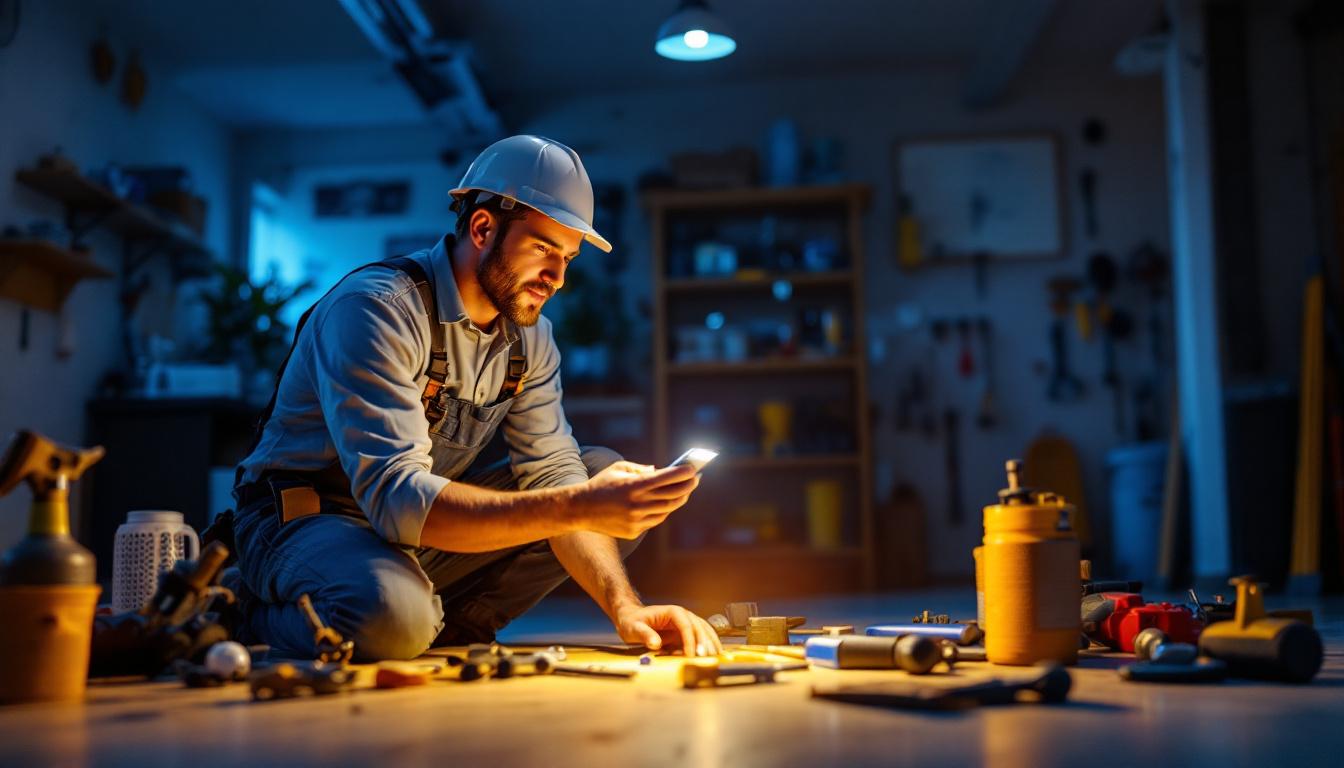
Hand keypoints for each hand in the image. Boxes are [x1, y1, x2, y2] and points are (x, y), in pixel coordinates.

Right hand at [572, 461, 699, 538]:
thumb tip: (659, 471)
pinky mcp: (634, 531)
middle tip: (695, 479)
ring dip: (679, 500)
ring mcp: (636, 519)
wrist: (580, 510)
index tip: (694, 469)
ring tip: (685, 492)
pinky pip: (655, 520)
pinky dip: (664, 511)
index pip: (667, 478)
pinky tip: (668, 504)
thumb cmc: (601, 485)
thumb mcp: (618, 469)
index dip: (683, 473)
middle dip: (687, 486)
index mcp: (634, 485)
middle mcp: (637, 503)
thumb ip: (640, 469)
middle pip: (672, 495)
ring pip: (667, 510)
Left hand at [615, 604, 722, 656]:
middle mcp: (683, 615)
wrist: (632, 618)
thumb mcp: (634, 628)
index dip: (690, 640)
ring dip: (710, 643)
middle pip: (698, 627)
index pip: (686, 625)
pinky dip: (708, 645)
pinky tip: (713, 654)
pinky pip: (700, 637)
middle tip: (706, 658)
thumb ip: (645, 635)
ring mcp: (686, 623)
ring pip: (704, 631)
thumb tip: (656, 644)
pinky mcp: (686, 633)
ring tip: (716, 656)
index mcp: (673, 612)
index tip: (691, 655)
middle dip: (704, 642)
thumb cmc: (632, 622)